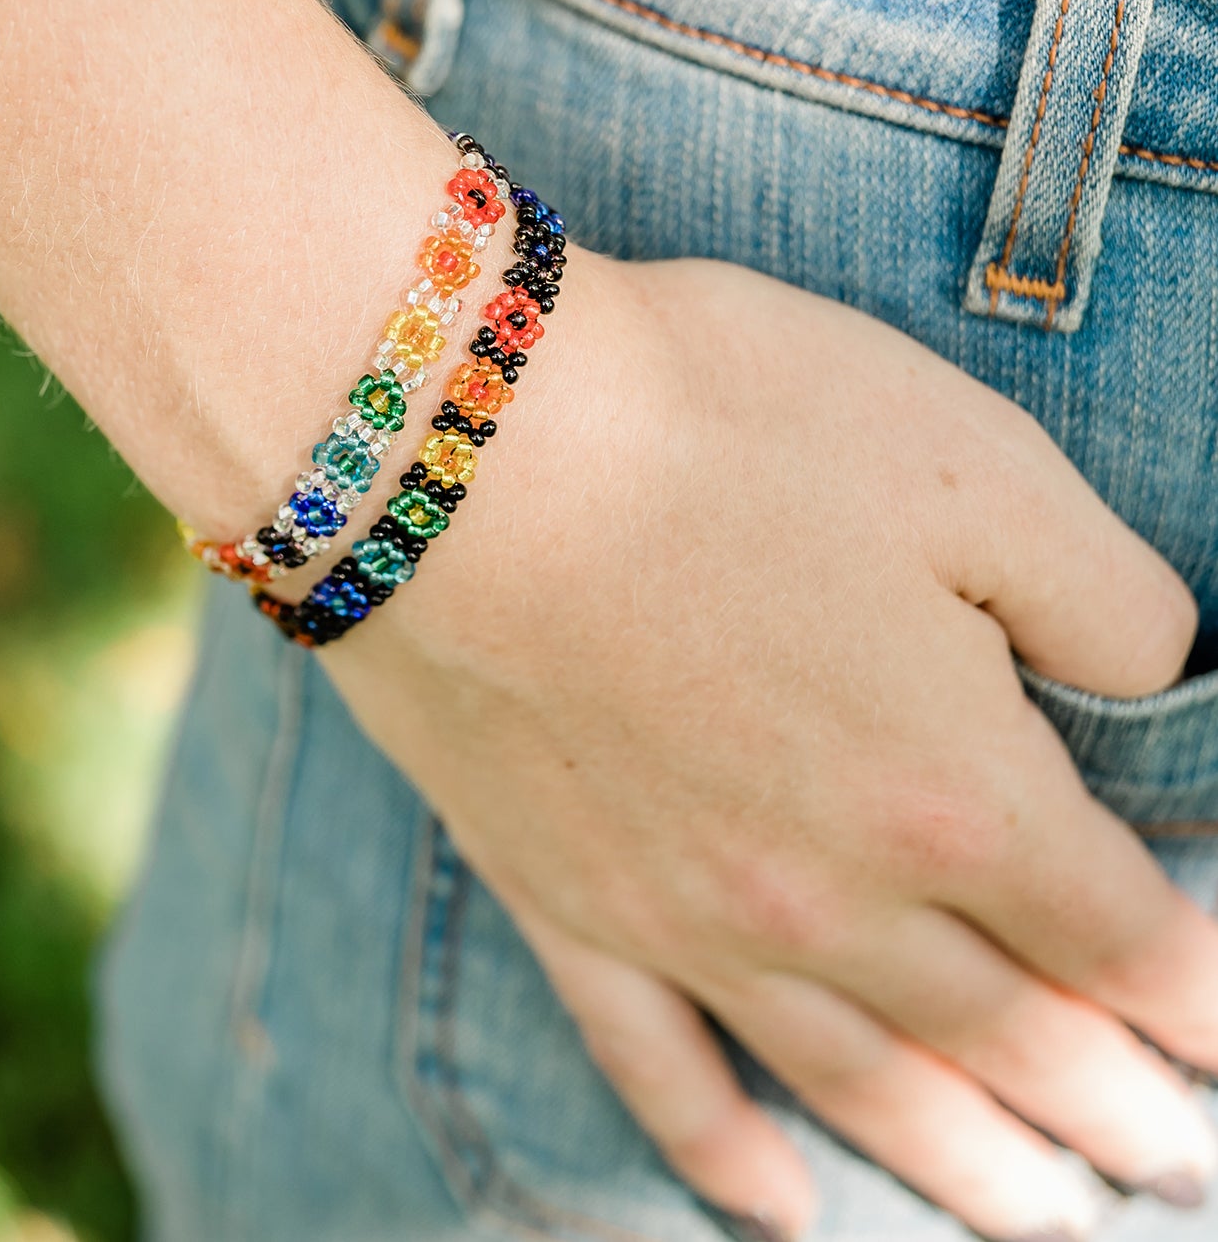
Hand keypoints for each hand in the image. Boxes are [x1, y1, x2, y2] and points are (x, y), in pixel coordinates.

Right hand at [320, 248, 1217, 1241]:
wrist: (447, 447)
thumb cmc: (716, 428)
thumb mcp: (970, 467)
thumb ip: (1104, 601)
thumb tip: (1155, 685)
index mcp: (954, 795)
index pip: (1121, 935)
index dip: (1198, 990)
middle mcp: (829, 898)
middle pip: (1005, 1038)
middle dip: (1109, 1108)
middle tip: (1174, 1168)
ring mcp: (685, 919)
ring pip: (856, 1083)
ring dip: (964, 1166)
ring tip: (1045, 1224)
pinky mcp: (562, 901)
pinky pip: (656, 1066)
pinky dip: (721, 1150)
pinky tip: (778, 1207)